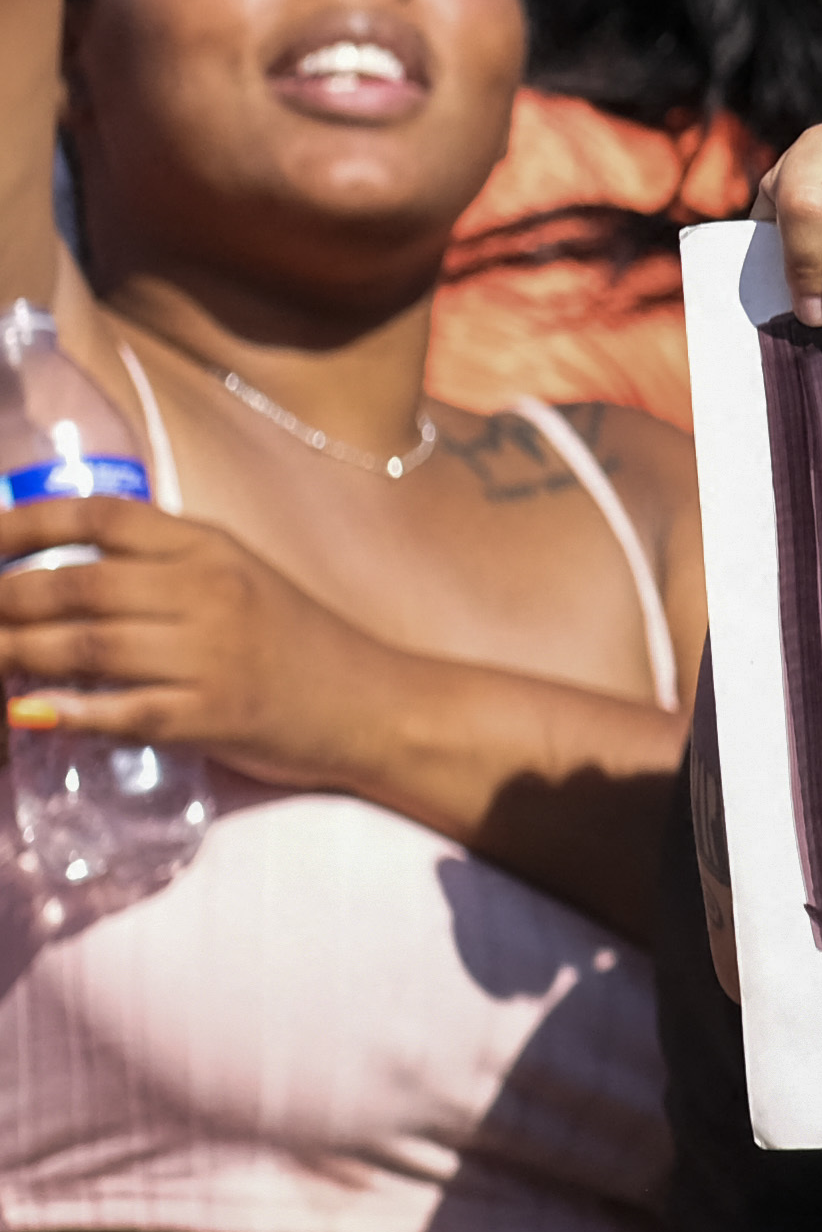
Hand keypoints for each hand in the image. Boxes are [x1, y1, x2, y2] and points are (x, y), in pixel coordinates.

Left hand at [0, 492, 393, 785]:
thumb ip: (160, 573)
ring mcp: (208, 655)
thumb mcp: (236, 582)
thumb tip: (60, 580)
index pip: (101, 516)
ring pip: (84, 647)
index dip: (25, 523)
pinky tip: (27, 714)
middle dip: (1, 597)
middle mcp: (207, 590)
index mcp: (209, 548)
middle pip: (75, 585)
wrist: (374, 702)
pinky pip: (121, 710)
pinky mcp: (210, 715)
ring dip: (15, 654)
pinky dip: (66, 712)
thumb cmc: (298, 643)